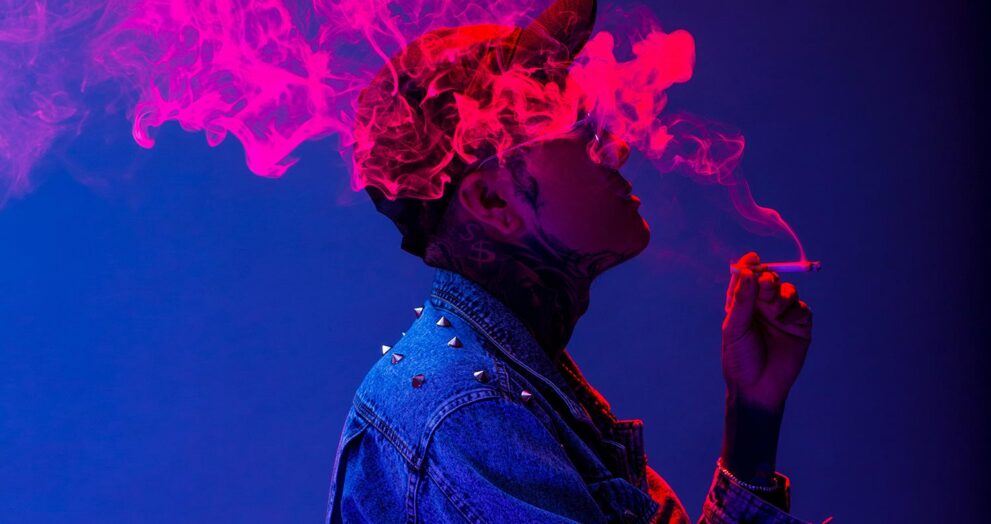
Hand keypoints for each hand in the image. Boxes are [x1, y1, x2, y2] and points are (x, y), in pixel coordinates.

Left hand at [721, 252, 812, 411]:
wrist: (757, 388)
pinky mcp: (800, 326)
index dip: (751, 266)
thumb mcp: (734, 328)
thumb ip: (741, 300)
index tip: (753, 259)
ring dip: (783, 295)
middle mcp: (762, 306)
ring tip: (774, 311)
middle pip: (769, 280)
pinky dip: (794, 311)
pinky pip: (802, 308)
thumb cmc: (739, 358)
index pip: (747, 277)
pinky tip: (786, 323)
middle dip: (768, 280)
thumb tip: (748, 271)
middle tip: (766, 288)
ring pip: (789, 290)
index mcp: (742, 303)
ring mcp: (782, 315)